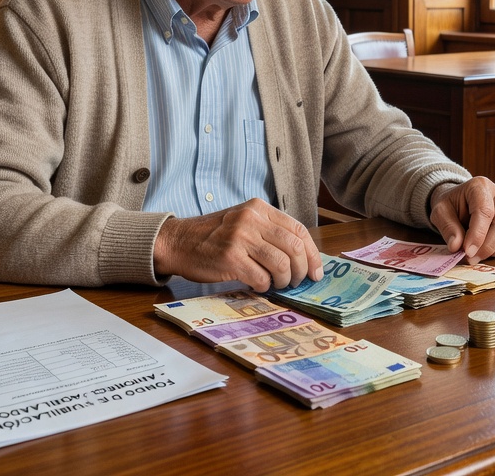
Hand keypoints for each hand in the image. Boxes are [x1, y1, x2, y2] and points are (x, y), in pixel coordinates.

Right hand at [153, 198, 324, 292]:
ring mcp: (240, 237)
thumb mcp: (243, 222)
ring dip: (284, 281)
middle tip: (297, 282)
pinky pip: (261, 277)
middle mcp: (251, 219)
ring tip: (277, 285)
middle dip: (301, 270)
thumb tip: (302, 257)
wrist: (178, 241)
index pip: (298, 229)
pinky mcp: (230, 258)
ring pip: (281, 264)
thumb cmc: (213, 236)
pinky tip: (258, 285)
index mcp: (258, 208)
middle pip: (294, 247)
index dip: (312, 254)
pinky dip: (264, 286)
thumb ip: (269, 232)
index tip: (316, 272)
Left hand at [428, 178, 494, 263]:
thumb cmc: (451, 205)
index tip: (467, 252)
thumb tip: (456, 246)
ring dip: (494, 250)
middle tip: (470, 258)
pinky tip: (486, 250)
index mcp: (480, 186)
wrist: (460, 202)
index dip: (478, 234)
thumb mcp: (440, 212)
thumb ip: (448, 227)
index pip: (485, 211)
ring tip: (476, 254)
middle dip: (487, 246)